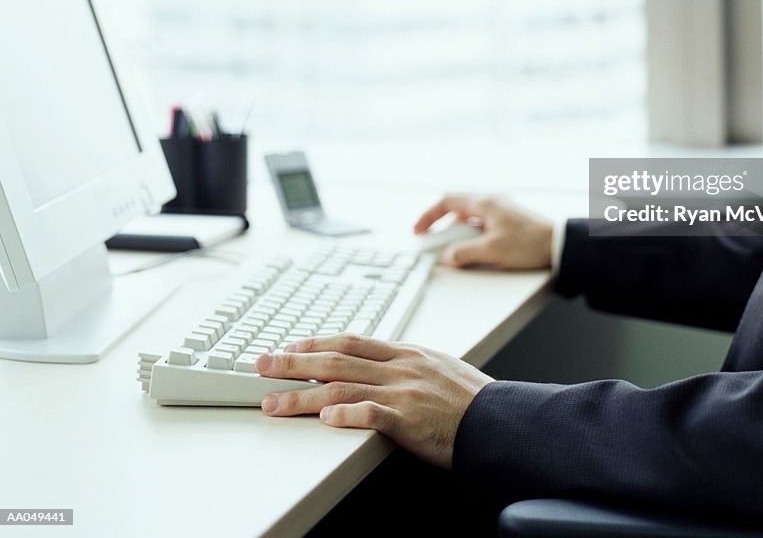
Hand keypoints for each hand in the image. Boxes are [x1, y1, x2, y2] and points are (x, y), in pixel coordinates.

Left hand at [256, 335, 491, 467]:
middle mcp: (400, 367)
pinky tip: (325, 420)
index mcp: (406, 353)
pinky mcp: (411, 421)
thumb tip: (377, 365)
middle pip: (337, 360)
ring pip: (343, 388)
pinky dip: (347, 416)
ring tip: (272, 402)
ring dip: (303, 395)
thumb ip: (406, 365)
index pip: (352, 341)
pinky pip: (373, 414)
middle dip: (294, 362)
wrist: (500, 419)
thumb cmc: (472, 399)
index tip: (290, 346)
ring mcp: (404, 392)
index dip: (317, 342)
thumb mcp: (438, 367)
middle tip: (262, 364)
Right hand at [414, 193, 553, 269]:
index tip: (419, 230)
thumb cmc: (530, 243)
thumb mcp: (492, 251)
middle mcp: (491, 201)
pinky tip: (474, 248)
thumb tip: (448, 256)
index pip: (447, 202)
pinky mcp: (508, 219)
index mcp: (484, 203)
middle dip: (441, 225)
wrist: (560, 244)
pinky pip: (481, 222)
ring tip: (453, 249)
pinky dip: (471, 233)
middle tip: (432, 241)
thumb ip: (465, 253)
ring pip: (469, 216)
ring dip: (457, 231)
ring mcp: (501, 209)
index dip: (429, 215)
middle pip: (456, 207)